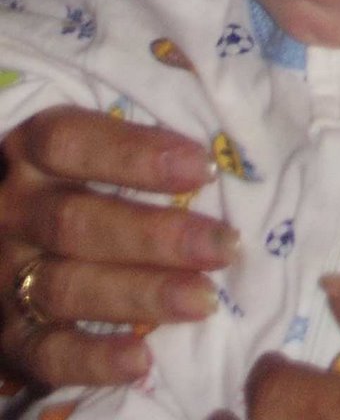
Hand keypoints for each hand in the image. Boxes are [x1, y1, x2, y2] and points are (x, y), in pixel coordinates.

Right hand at [0, 107, 236, 388]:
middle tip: (224, 245)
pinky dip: (93, 360)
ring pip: (65, 288)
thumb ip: (157, 96)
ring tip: (205, 300)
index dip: (135, 152)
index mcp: (29, 151)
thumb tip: (213, 73)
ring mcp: (6, 276)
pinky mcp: (10, 337)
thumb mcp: (106, 125)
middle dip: (156, 236)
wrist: (27, 238)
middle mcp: (12, 212)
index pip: (70, 142)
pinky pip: (46, 353)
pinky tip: (143, 359)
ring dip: (140, 295)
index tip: (203, 166)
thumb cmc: (92, 169)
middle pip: (74, 222)